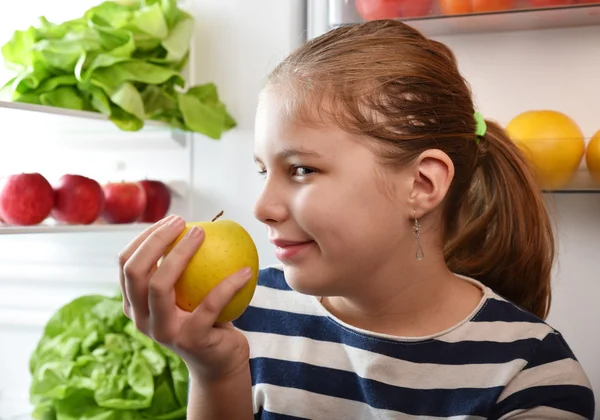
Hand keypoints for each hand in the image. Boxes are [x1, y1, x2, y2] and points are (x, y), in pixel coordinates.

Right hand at [118, 214, 252, 379]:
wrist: (219, 360)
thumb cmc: (204, 317)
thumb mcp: (184, 292)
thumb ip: (179, 266)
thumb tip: (192, 222)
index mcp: (134, 303)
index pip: (126, 262)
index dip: (145, 236)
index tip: (172, 220)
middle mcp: (141, 319)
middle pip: (135, 271)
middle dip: (155, 240)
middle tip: (182, 222)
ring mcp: (163, 332)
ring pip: (160, 285)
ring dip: (181, 253)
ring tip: (203, 233)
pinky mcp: (190, 340)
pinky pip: (210, 304)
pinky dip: (229, 283)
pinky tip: (246, 269)